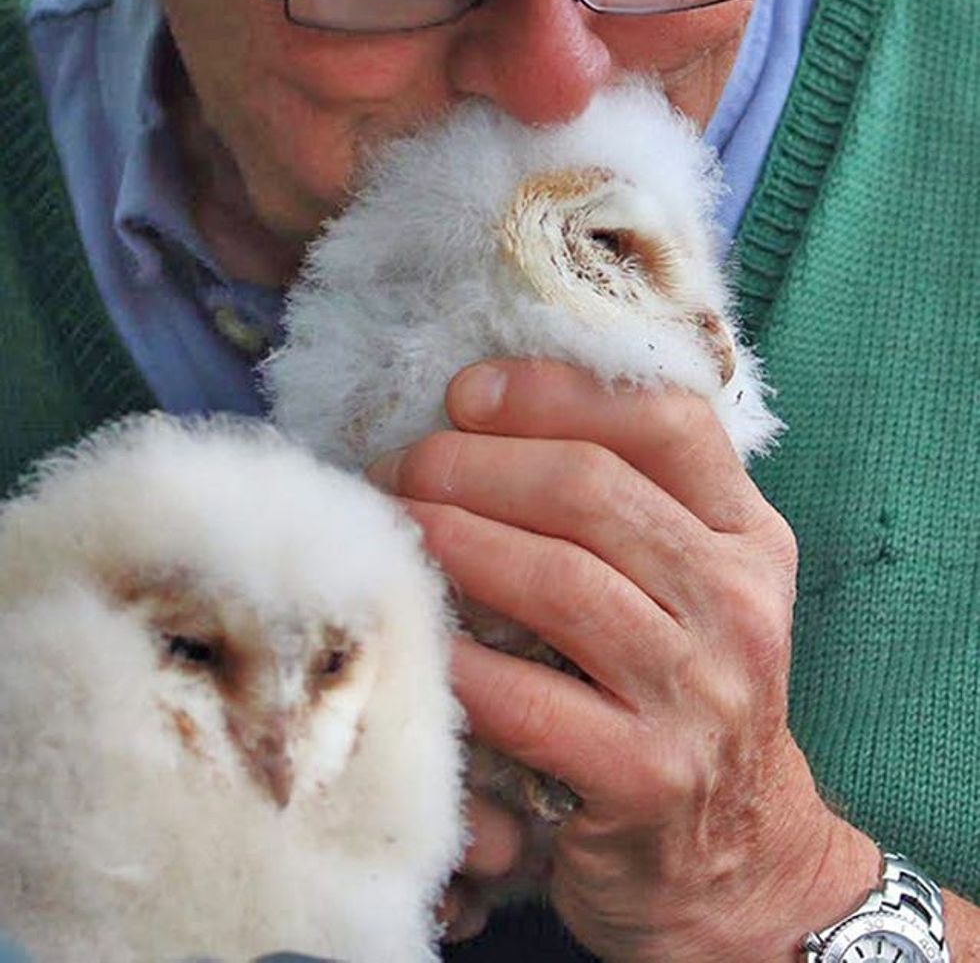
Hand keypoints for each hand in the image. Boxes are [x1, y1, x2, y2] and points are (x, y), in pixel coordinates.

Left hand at [370, 359, 879, 962]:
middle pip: (593, 488)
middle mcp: (740, 604)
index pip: (667, 421)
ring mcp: (702, 693)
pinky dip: (457, 659)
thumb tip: (480, 415)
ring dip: (453, 541)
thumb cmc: (679, 694)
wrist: (738, 858)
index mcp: (750, 538)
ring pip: (558, 580)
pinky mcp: (649, 776)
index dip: (556, 392)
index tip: (466, 393)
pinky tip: (415, 636)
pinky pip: (527, 699)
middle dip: (474, 464)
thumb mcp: (688, 586)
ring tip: (393, 529)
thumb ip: (626, 504)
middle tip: (400, 469)